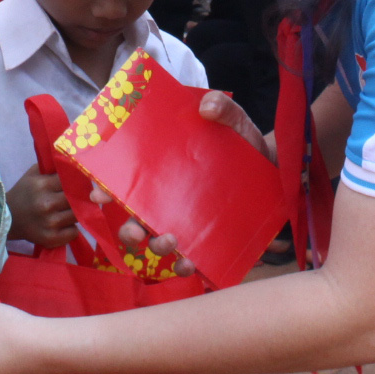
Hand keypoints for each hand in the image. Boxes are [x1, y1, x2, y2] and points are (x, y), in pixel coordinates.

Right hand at [7, 166, 75, 248]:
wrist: (8, 218)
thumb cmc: (24, 192)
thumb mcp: (34, 174)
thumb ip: (52, 166)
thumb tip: (74, 162)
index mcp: (42, 185)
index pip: (70, 179)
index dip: (76, 180)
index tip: (78, 182)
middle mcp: (46, 204)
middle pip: (76, 198)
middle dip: (79, 197)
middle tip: (79, 197)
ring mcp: (49, 223)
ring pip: (77, 215)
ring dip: (76, 213)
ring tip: (69, 210)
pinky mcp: (50, 238)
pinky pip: (74, 232)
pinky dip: (72, 228)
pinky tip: (64, 224)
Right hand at [102, 91, 267, 271]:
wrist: (276, 168)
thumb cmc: (242, 141)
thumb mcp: (233, 118)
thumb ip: (222, 105)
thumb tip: (207, 106)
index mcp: (160, 168)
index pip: (122, 179)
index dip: (103, 187)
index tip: (99, 193)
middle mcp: (165, 199)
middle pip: (132, 219)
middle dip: (128, 230)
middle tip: (137, 232)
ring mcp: (184, 222)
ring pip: (156, 244)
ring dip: (155, 249)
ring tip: (171, 242)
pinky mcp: (206, 241)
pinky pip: (187, 261)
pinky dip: (183, 268)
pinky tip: (189, 264)